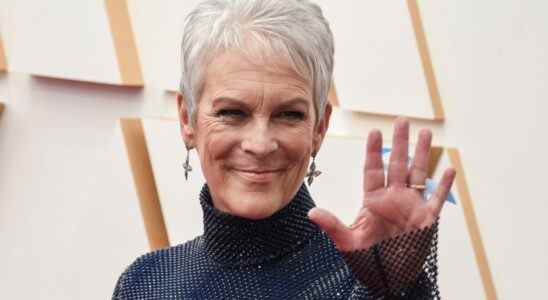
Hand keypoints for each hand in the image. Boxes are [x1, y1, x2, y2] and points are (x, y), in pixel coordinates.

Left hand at [308, 117, 455, 251]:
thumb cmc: (367, 260)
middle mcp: (393, 199)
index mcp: (374, 200)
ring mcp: (411, 207)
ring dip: (422, 154)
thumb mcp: (348, 242)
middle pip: (398, 165)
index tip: (374, 132)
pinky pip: (436, 199)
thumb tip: (312, 214)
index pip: (373, 170)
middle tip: (401, 120)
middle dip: (400, 143)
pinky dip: (443, 185)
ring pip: (418, 174)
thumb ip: (332, 226)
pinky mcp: (427, 219)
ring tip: (425, 133)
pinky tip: (449, 169)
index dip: (374, 151)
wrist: (390, 277)